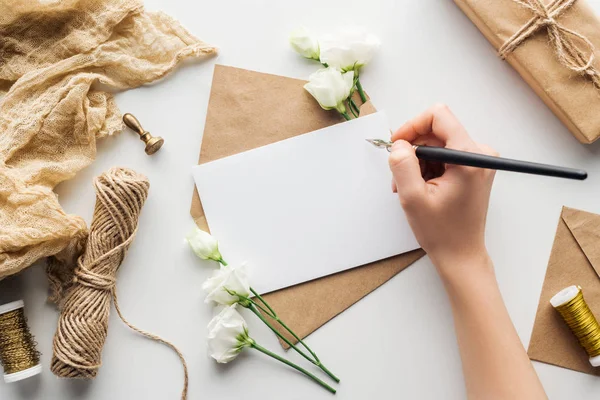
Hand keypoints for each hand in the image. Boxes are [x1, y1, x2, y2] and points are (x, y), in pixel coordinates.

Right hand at [388, 104, 496, 275]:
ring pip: (437, 143)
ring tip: (410, 187)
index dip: (412, 126)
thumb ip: (402, 165)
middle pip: (436, 131)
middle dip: (413, 150)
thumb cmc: (442, 231)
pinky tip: (421, 187)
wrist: (461, 254)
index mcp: (469, 157)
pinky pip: (443, 155)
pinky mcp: (473, 168)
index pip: (439, 116)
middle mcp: (480, 153)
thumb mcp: (412, 197)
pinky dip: (427, 168)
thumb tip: (399, 144)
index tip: (398, 145)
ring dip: (418, 162)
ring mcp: (478, 161)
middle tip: (400, 176)